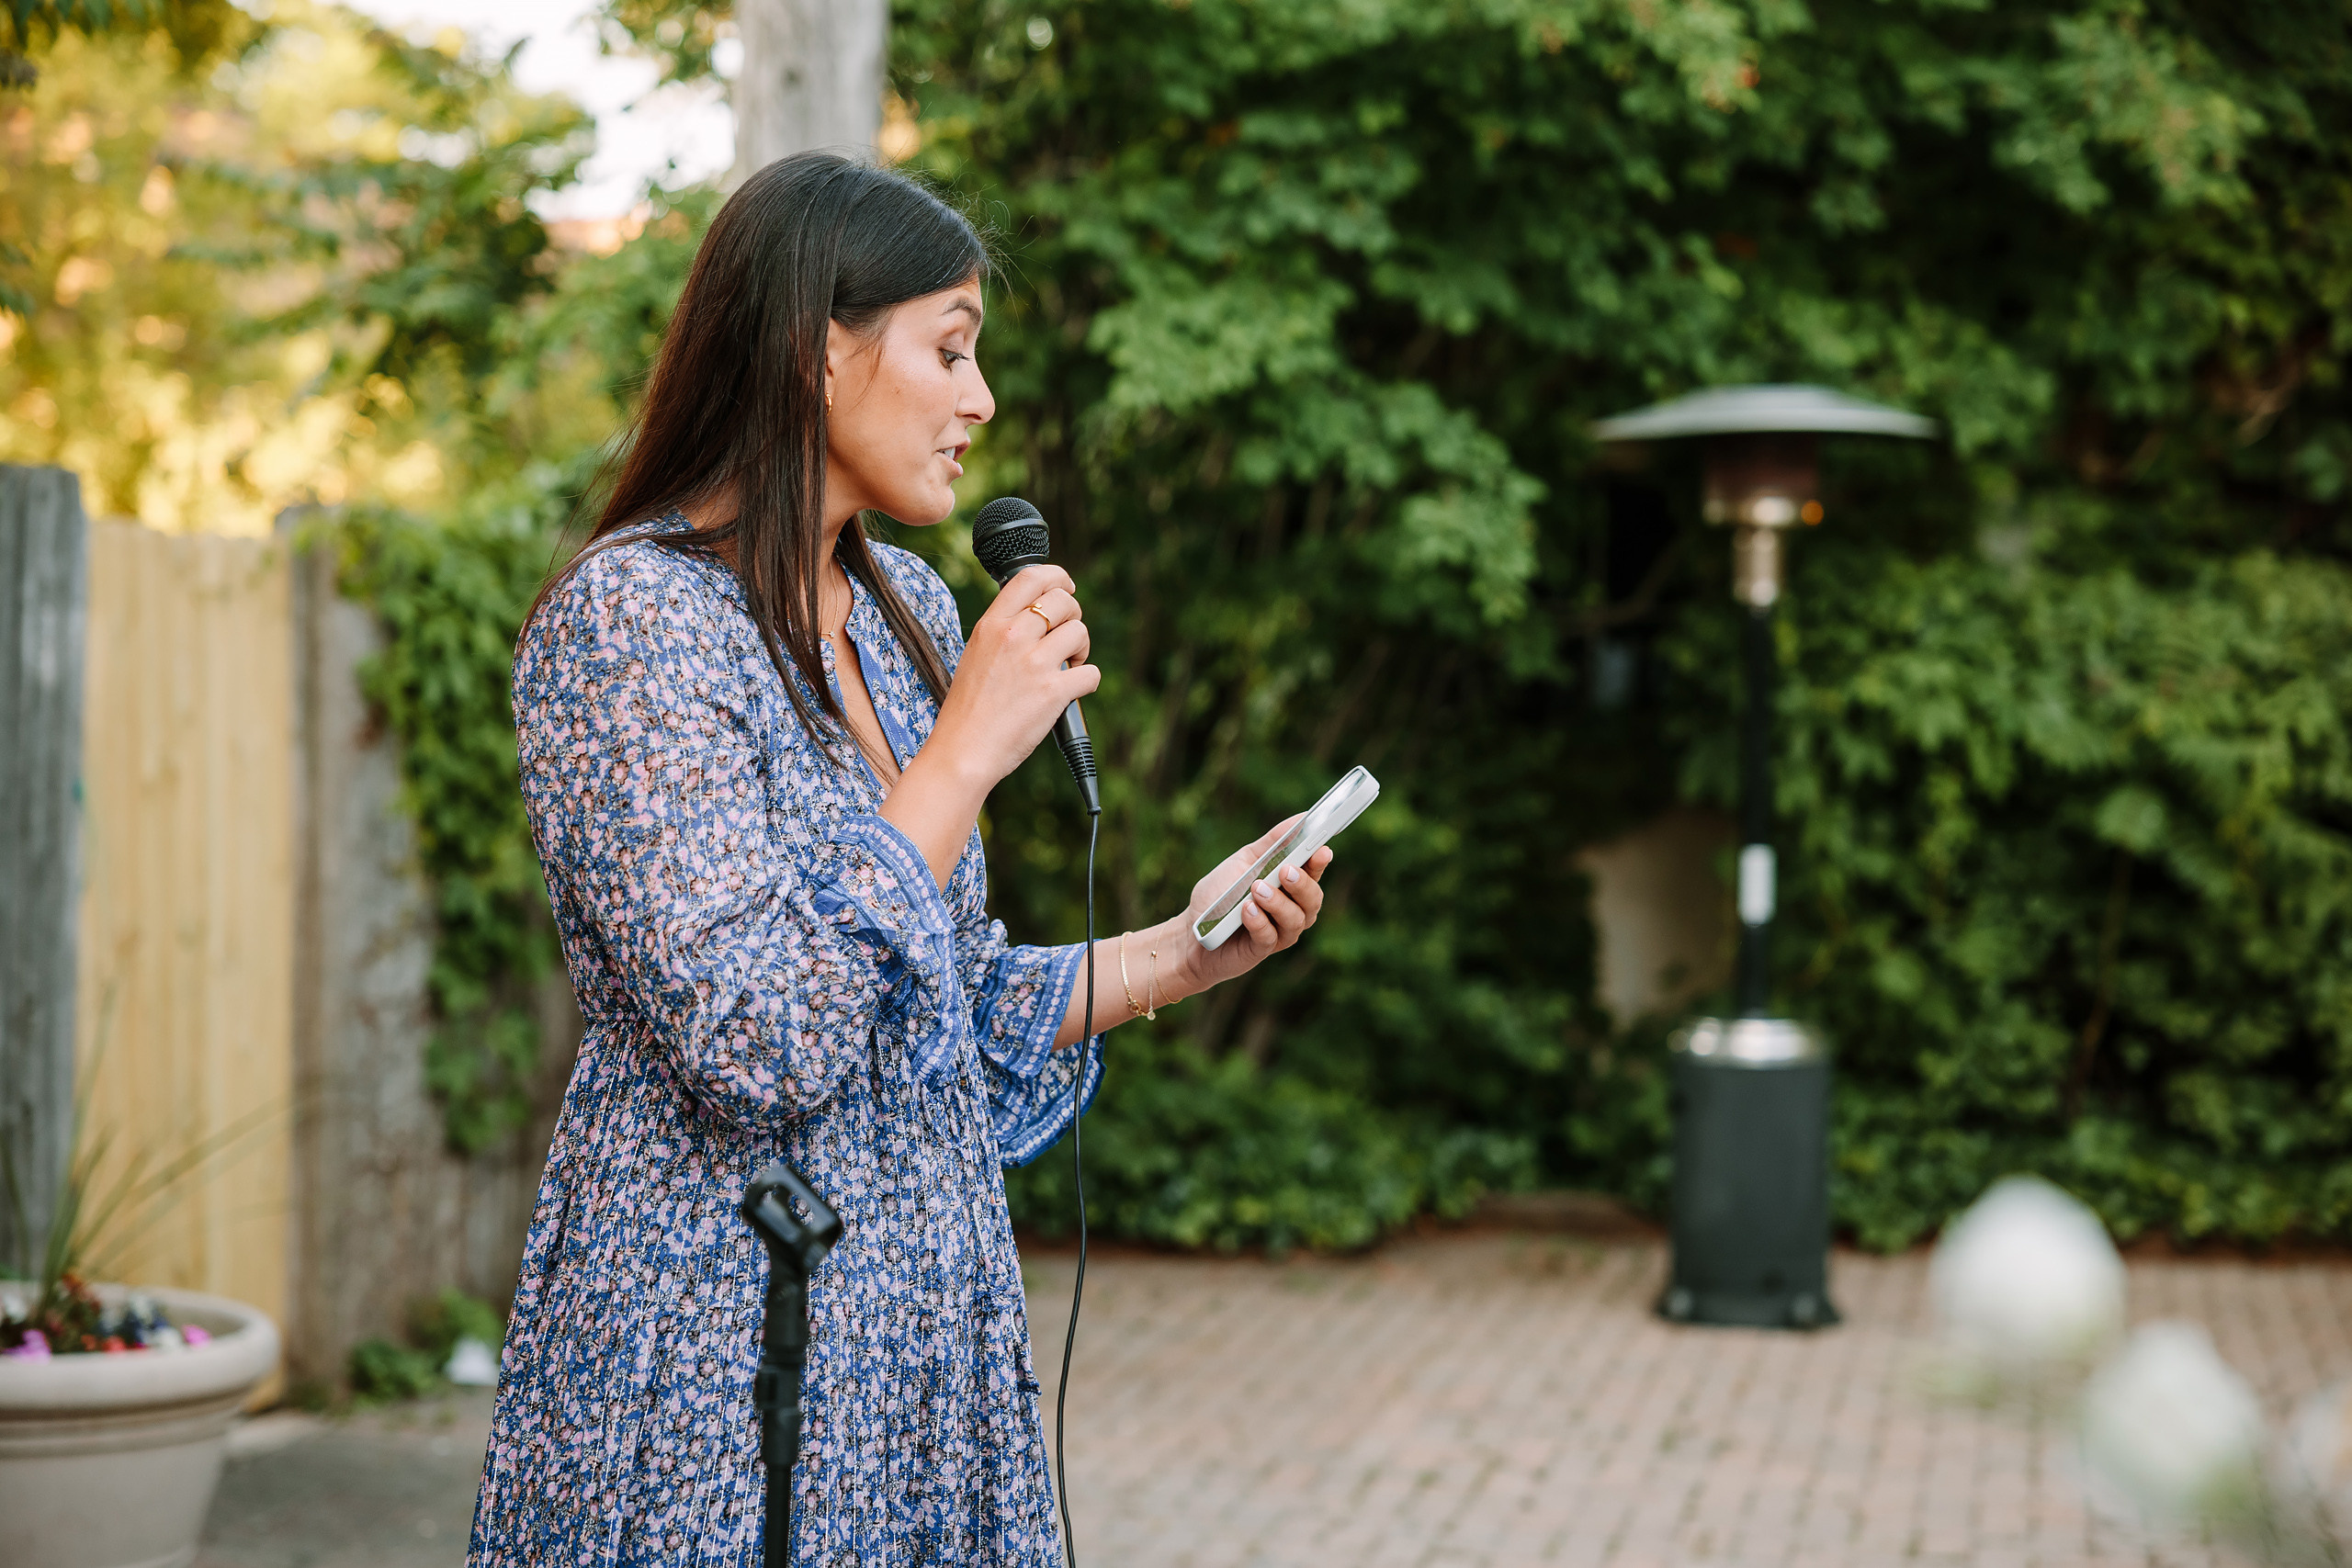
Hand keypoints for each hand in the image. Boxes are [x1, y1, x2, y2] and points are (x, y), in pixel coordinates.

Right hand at [924, 563, 1098, 790]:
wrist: (963, 751)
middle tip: (1068, 639)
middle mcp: (1013, 636)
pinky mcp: (1053, 691)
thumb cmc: (968, 710)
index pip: (1031, 577)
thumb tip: (1038, 617)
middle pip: (1064, 601)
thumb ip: (1003, 632)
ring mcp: (1033, 663)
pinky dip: (1087, 681)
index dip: (1057, 576)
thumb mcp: (975, 655)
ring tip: (1069, 666)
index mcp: (991, 625)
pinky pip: (1091, 672)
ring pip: (1080, 631)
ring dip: (1082, 648)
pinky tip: (1071, 691)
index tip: (1067, 587)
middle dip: (1074, 617)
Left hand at [1170, 817, 1333, 994]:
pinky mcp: (1262, 950)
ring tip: (1257, 889)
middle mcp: (1291, 910)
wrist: (1192, 930)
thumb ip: (1273, 843)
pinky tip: (1246, 910)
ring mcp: (1279, 932)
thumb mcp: (1245, 861)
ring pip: (1296, 919)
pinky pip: (1270, 937)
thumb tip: (1302, 818)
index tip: (1321, 849)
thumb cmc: (1221, 893)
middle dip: (1302, 883)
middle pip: (1313, 899)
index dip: (1319, 861)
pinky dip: (1259, 921)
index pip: (1314, 872)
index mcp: (1290, 886)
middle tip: (1285, 870)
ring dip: (1278, 902)